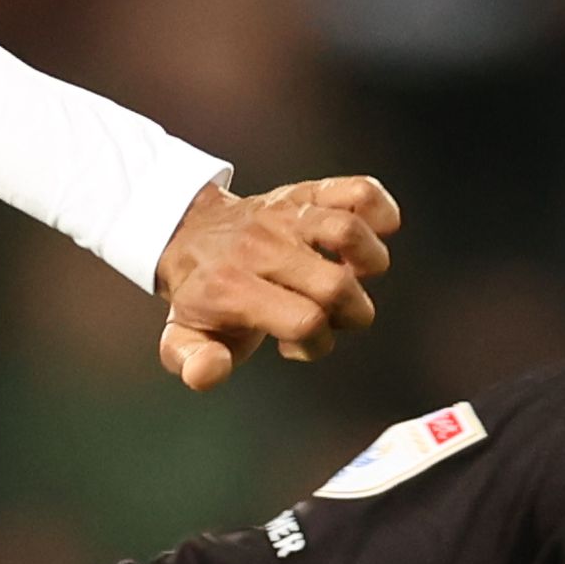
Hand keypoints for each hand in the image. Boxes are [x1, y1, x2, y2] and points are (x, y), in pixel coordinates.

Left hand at [154, 173, 398, 388]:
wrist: (188, 234)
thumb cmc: (202, 296)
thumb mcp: (184, 339)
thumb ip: (194, 363)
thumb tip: (210, 371)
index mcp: (233, 288)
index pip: (304, 321)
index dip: (316, 345)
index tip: (296, 343)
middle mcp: (262, 248)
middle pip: (336, 285)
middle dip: (349, 314)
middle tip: (328, 315)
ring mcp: (287, 216)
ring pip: (349, 231)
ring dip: (368, 265)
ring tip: (351, 275)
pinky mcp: (307, 193)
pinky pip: (358, 192)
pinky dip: (380, 214)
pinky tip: (369, 239)